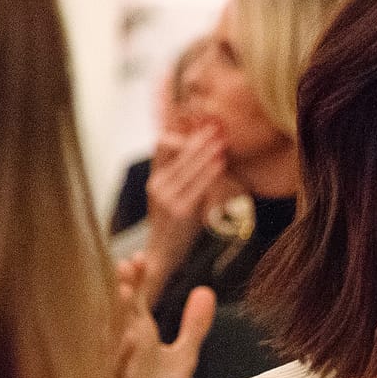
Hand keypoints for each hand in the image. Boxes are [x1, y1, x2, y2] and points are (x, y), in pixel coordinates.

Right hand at [114, 252, 214, 377]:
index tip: (142, 257)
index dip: (136, 278)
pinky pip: (112, 373)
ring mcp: (114, 371)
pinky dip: (120, 356)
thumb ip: (194, 326)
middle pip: (117, 312)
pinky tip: (130, 339)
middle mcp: (120, 348)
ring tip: (128, 290)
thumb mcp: (181, 359)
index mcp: (134, 335)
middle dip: (122, 288)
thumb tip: (205, 290)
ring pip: (110, 337)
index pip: (133, 300)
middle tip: (129, 263)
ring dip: (116, 315)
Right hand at [143, 126, 225, 277]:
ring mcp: (166, 197)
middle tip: (216, 126)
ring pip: (188, 166)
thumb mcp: (174, 196)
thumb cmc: (175, 225)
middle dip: (198, 137)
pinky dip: (210, 173)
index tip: (199, 122)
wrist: (163, 255)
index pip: (162, 144)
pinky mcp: (180, 210)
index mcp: (154, 177)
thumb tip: (201, 150)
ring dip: (206, 151)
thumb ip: (183, 174)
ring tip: (221, 140)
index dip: (179, 130)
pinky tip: (221, 164)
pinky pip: (198, 186)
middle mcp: (156, 184)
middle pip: (178, 150)